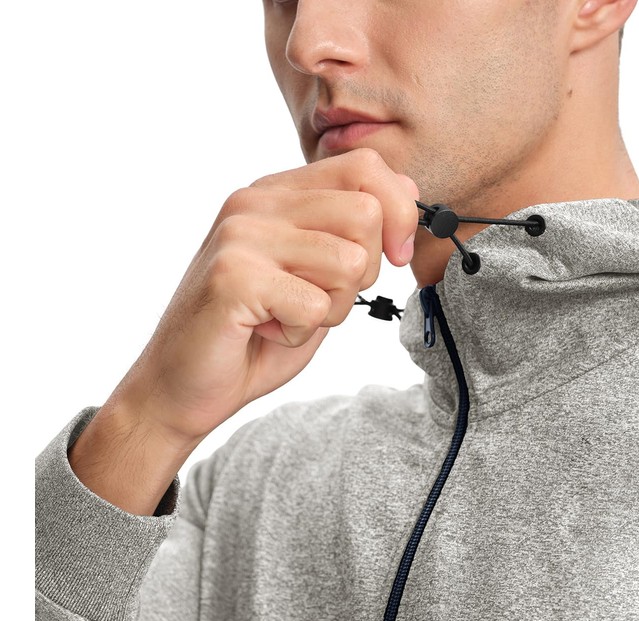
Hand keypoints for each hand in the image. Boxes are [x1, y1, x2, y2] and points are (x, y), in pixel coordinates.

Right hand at [116, 147, 419, 447]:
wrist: (181, 384)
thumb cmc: (252, 334)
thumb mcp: (314, 277)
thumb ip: (351, 235)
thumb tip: (407, 190)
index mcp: (276, 194)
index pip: (365, 167)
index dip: (399, 212)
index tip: (398, 256)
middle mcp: (255, 202)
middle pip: (365, 214)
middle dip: (363, 273)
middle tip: (318, 300)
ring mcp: (241, 236)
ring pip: (348, 262)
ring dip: (331, 308)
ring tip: (287, 316)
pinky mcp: (233, 277)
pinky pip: (315, 305)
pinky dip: (300, 333)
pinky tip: (265, 331)